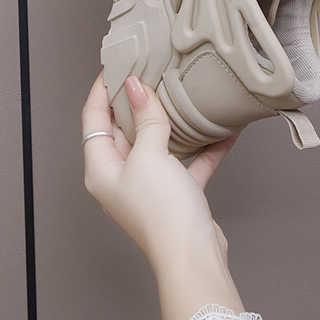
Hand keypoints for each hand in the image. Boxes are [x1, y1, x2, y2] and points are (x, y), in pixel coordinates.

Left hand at [82, 72, 243, 319]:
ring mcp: (149, 185)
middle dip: (140, 100)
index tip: (116, 65)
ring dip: (174, 121)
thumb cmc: (161, 210)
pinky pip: (189, 161)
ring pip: (159, 143)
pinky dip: (204, 147)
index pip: (94, 119)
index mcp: (102, 168)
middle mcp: (121, 176)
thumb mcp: (150, 155)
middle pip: (126, 128)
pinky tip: (224, 130)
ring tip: (185, 93)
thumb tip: (135, 86)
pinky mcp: (176, 193)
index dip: (102, 90)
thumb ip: (146, 118)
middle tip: (153, 70)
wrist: (192, 254)